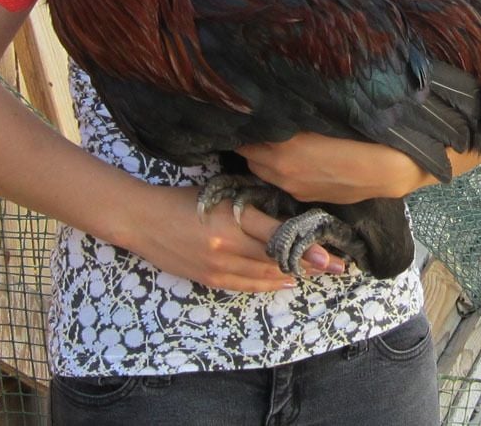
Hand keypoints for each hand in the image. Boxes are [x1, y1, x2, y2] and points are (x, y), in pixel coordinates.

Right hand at [122, 182, 345, 291]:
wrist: (143, 219)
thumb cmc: (182, 199)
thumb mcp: (218, 195)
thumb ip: (247, 208)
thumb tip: (281, 217)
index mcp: (231, 218)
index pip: (276, 235)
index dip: (304, 247)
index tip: (329, 254)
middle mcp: (227, 245)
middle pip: (276, 259)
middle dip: (308, 265)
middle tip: (337, 267)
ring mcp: (218, 266)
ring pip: (264, 275)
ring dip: (292, 275)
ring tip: (319, 274)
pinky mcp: (209, 279)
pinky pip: (245, 286)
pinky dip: (268, 285)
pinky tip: (285, 282)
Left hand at [238, 133, 433, 203]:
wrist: (387, 170)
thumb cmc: (357, 137)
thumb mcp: (319, 120)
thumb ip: (291, 118)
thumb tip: (270, 109)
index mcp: (281, 152)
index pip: (244, 141)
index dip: (244, 128)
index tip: (247, 117)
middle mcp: (281, 174)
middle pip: (249, 158)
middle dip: (251, 144)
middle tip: (260, 128)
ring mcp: (294, 189)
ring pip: (263, 173)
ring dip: (263, 159)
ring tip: (274, 143)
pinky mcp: (306, 198)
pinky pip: (281, 183)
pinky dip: (279, 172)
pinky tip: (295, 159)